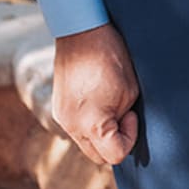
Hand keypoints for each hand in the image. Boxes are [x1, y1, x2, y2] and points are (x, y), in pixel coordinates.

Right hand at [52, 23, 140, 167]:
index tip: (131, 115)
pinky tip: (96, 102)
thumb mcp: (129, 92)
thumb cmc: (111, 58)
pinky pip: (76, 128)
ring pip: (85, 143)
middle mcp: (71, 126)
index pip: (115, 155)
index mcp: (92, 124)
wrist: (81, 32)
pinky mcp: (57, 109)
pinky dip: (88, 124)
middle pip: (98, 156)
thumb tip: (121, 129)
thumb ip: (124, 118)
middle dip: (114, 142)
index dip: (129, 138)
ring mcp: (61, 118)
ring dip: (100, 134)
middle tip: (123, 115)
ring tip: (109, 107)